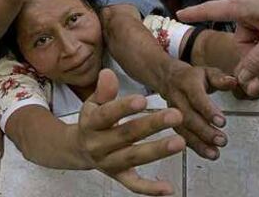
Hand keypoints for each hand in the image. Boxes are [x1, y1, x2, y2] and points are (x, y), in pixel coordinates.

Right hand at [77, 69, 185, 195]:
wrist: (78, 149)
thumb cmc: (93, 121)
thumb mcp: (94, 103)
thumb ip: (103, 90)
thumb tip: (108, 73)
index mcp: (91, 123)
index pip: (107, 115)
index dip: (124, 107)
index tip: (143, 99)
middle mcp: (98, 145)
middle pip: (127, 135)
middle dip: (152, 125)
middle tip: (176, 115)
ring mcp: (109, 163)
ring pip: (134, 158)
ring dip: (157, 151)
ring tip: (179, 142)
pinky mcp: (118, 176)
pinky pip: (133, 185)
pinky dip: (150, 189)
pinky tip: (169, 188)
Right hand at [160, 62, 236, 159]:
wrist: (169, 79)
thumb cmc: (192, 77)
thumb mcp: (207, 72)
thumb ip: (220, 78)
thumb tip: (233, 82)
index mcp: (187, 82)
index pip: (196, 97)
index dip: (208, 110)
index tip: (221, 122)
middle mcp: (177, 98)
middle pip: (189, 116)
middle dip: (205, 131)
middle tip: (222, 140)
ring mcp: (172, 112)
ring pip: (183, 129)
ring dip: (199, 143)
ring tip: (215, 152)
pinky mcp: (172, 122)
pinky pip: (182, 136)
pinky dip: (195, 146)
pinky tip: (208, 153)